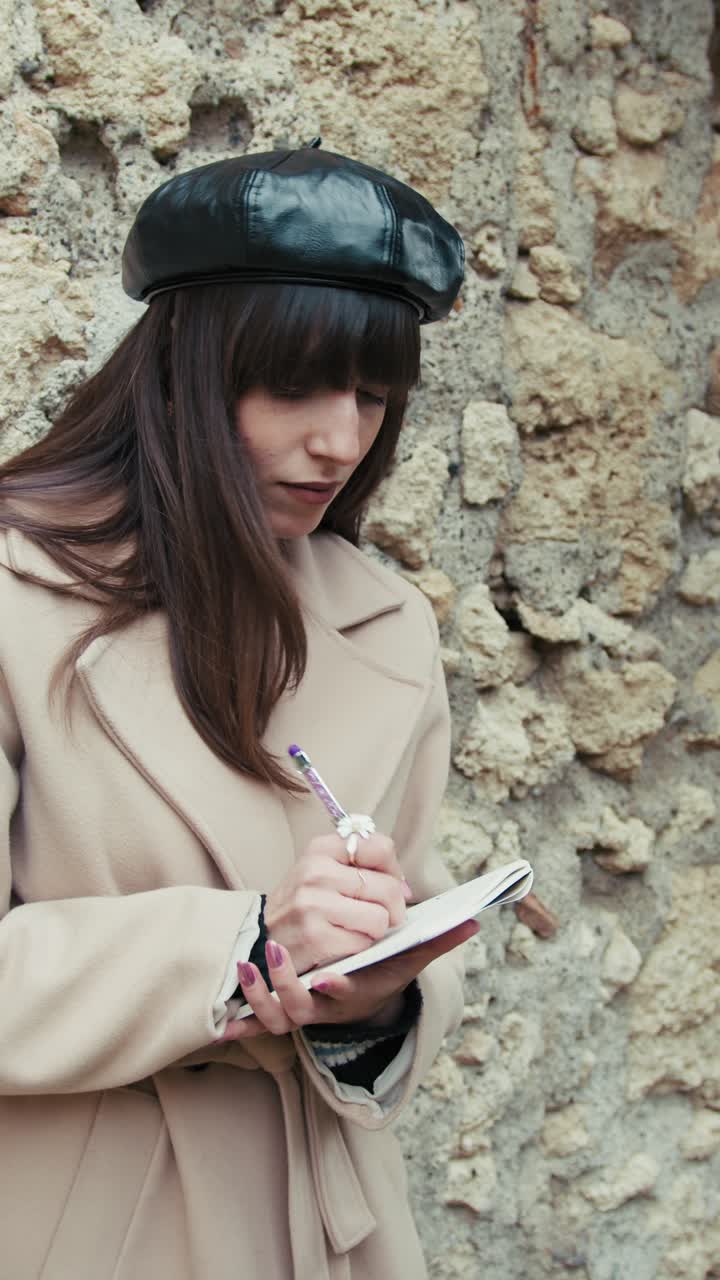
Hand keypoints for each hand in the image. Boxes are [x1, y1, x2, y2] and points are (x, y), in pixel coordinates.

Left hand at [221, 918, 478, 1039]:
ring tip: (255, 962)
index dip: (337, 988)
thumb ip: (435, 941)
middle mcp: (327, 1007)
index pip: (347, 992)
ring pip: (278, 1016)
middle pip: (303, 1009)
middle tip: (275, 955)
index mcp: (357, 991)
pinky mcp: (281, 1010)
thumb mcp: (408, 959)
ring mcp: (302, 1011)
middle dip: (289, 986)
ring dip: (262, 994)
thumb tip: (471, 922)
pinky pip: (260, 1023)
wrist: (354, 992)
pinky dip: (244, 1021)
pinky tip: (225, 1019)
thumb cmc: (380, 968)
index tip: (328, 978)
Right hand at [264, 831, 410, 974]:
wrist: (260, 939)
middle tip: (378, 918)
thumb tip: (407, 890)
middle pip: (388, 888)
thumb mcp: (324, 872)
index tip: (386, 885)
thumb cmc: (304, 905)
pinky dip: (358, 949)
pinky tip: (339, 945)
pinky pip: (363, 944)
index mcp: (322, 848)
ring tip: (352, 930)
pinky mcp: (315, 937)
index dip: (394, 871)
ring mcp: (313, 904)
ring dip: (373, 932)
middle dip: (392, 909)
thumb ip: (365, 869)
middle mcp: (315, 871)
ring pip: (380, 919)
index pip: (382, 847)